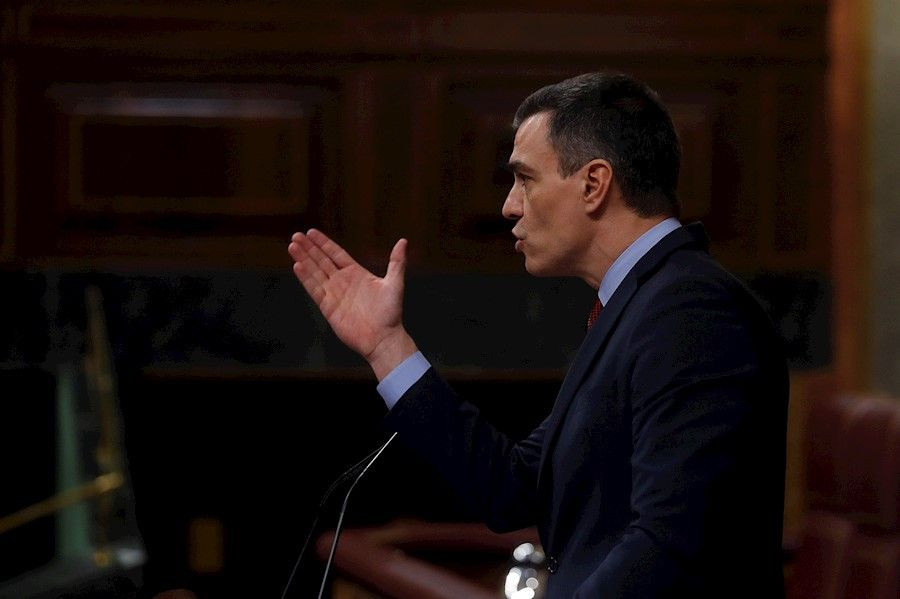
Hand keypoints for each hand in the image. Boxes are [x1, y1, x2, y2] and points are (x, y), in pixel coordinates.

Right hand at [288, 229, 416, 379]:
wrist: (383, 338)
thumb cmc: (391, 313)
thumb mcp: (395, 283)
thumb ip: (396, 262)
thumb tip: (403, 241)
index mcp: (356, 273)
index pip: (336, 254)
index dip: (323, 243)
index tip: (311, 232)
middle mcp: (342, 282)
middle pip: (321, 260)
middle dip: (309, 248)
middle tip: (296, 235)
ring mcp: (334, 294)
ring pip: (315, 272)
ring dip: (303, 259)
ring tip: (292, 246)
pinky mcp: (328, 307)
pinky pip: (314, 289)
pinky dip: (305, 278)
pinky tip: (297, 265)